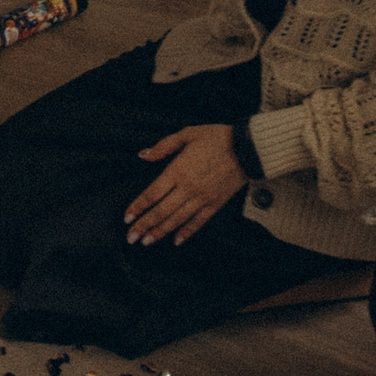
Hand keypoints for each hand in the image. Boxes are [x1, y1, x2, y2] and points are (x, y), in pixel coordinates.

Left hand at [125, 126, 245, 244]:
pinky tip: (176, 241)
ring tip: (147, 242)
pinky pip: (199, 222)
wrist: (248, 147)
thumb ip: (164, 146)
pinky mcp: (216, 203)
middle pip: (161, 211)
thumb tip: (143, 155)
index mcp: (178, 170)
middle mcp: (188, 187)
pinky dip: (187, 232)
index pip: (152, 193)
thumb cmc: (216, 137)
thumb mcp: (187, 134)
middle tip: (131, 237)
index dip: (138, 207)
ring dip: (160, 232)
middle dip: (144, 225)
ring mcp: (202, 198)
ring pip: (177, 219)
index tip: (127, 218)